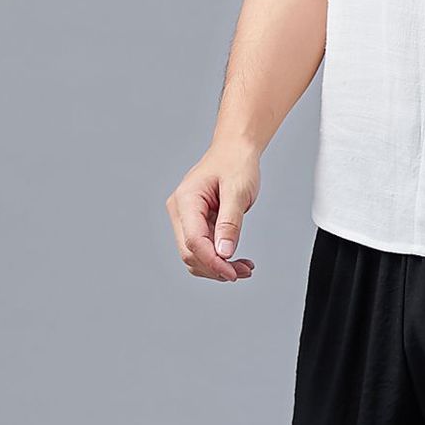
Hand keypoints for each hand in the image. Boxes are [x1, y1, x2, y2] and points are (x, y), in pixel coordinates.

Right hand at [166, 143, 259, 281]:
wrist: (235, 151)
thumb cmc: (236, 164)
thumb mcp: (238, 191)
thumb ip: (230, 223)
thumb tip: (224, 253)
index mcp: (186, 200)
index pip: (193, 241)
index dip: (212, 261)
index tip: (232, 273)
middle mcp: (180, 211)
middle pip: (190, 253)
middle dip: (216, 267)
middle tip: (244, 272)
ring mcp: (186, 218)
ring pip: (195, 255)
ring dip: (218, 267)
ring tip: (244, 268)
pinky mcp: (196, 223)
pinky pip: (204, 248)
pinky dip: (219, 258)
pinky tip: (238, 261)